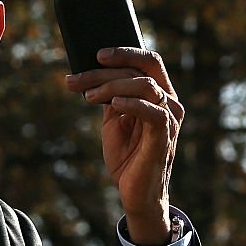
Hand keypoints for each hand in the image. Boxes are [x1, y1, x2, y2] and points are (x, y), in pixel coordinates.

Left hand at [64, 47, 183, 245]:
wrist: (134, 192)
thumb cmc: (126, 156)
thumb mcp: (113, 120)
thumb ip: (110, 97)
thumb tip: (89, 73)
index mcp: (159, 94)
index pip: (148, 61)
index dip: (124, 53)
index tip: (96, 54)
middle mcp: (169, 102)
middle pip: (143, 69)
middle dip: (107, 70)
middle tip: (76, 79)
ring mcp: (170, 119)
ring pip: (145, 86)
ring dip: (111, 87)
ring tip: (87, 97)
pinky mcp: (164, 137)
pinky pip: (154, 112)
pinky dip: (132, 104)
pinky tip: (112, 105)